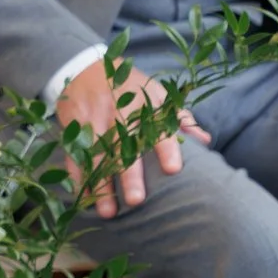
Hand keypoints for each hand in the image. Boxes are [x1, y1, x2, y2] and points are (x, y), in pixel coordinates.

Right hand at [55, 56, 207, 218]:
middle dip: (128, 173)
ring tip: (109, 212)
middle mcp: (115, 111)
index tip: (173, 170)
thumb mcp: (156, 93)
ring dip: (100, 184)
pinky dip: (78, 176)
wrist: (84, 65)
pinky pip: (74, 153)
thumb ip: (180, 117)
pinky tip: (84, 197)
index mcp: (141, 103)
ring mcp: (90, 119)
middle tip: (136, 201)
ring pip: (96, 155)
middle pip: (122, 145)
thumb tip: (205, 141)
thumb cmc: (128, 85)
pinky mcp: (72, 125)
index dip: (165, 147)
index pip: (155, 126)